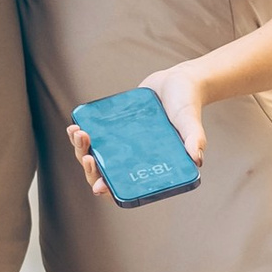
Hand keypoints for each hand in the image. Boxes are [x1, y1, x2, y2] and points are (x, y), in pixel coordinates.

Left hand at [65, 63, 208, 204]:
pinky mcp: (113, 129)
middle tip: (87, 155)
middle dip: (90, 168)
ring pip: (94, 156)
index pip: (126, 188)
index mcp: (150, 166)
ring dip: (80, 150)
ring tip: (77, 133)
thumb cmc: (187, 104)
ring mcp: (121, 145)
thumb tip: (197, 159)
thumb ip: (195, 138)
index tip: (100, 185)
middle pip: (104, 174)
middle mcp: (133, 159)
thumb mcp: (190, 120)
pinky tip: (73, 127)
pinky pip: (93, 138)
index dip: (110, 191)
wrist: (177, 81)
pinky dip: (80, 136)